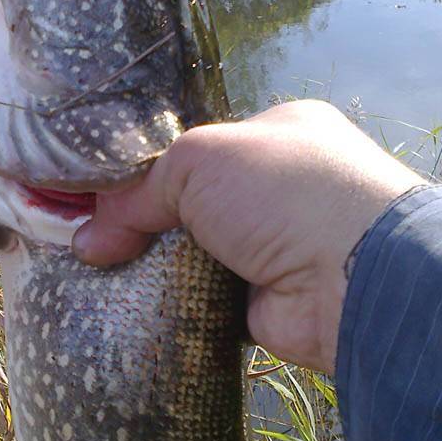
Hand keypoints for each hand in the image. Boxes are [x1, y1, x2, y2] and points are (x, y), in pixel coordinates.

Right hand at [72, 101, 422, 373]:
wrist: (355, 275)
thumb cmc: (282, 190)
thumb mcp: (199, 159)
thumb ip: (141, 189)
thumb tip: (89, 238)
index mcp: (277, 133)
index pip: (199, 148)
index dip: (147, 171)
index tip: (95, 196)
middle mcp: (280, 188)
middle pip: (191, 204)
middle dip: (144, 223)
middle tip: (86, 242)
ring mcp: (275, 248)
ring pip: (194, 255)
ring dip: (153, 266)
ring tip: (95, 274)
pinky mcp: (266, 304)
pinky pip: (202, 302)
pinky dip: (172, 305)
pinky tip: (128, 306)